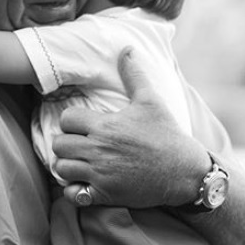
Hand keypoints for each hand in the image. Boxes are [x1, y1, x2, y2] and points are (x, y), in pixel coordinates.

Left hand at [54, 47, 208, 207]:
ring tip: (80, 163)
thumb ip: (134, 75)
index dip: (71, 122)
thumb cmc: (167, 135)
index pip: (67, 119)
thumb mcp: (151, 101)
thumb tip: (127, 49)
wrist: (185, 172)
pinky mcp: (104, 194)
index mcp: (106, 125)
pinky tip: (84, 183)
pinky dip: (73, 190)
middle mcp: (99, 149)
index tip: (83, 126)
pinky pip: (71, 194)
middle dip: (66, 143)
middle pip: (59, 144)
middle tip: (79, 145)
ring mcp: (100, 173)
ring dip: (67, 166)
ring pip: (61, 168)